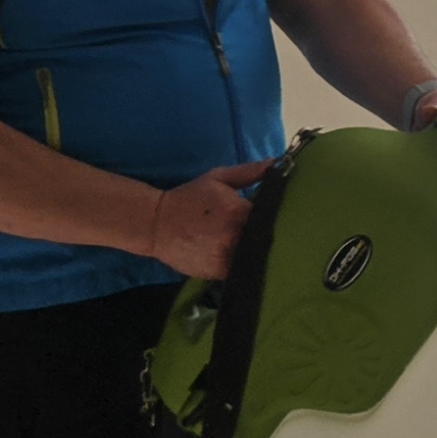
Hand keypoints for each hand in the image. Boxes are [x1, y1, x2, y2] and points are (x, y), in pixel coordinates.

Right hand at [148, 161, 269, 277]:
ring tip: (255, 246)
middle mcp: (233, 237)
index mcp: (237, 212)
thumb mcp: (217, 178)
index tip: (281, 217)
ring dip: (256, 252)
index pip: (272, 217)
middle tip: (269, 234)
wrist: (156, 224)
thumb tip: (277, 164)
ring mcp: (225, 258)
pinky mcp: (218, 273)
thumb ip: (249, 172)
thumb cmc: (190, 198)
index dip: (277, 218)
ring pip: (254, 258)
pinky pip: (240, 270)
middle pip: (265, 240)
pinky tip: (240, 258)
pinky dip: (242, 265)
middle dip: (267, 236)